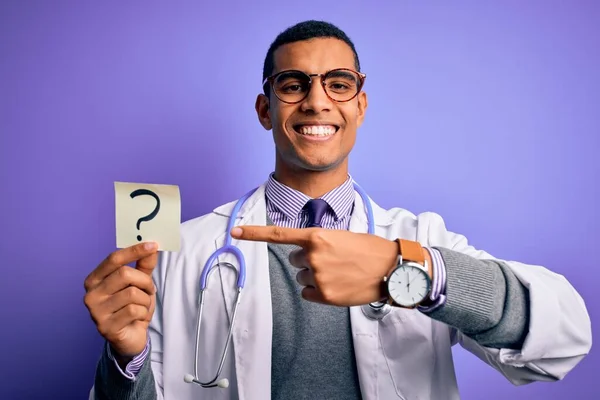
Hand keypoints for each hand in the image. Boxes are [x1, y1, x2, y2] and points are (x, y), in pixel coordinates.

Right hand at [83, 242, 158, 358]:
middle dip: (144, 281)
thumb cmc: (132, 307)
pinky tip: (138, 318)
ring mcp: (95, 311)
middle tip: (150, 289)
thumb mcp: (139, 284)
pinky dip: (143, 313)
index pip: (113, 259)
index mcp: (95, 279)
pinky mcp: (105, 327)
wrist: (130, 338)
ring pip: (132, 293)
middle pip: (125, 274)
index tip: (152, 245)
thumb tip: (152, 247)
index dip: (134, 251)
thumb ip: (144, 265)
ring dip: (145, 300)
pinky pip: (133, 311)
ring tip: (142, 306)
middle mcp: (91, 294)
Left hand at [231, 226, 397, 305]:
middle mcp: (313, 256)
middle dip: (309, 259)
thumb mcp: (342, 237)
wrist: (391, 269)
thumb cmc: (369, 250)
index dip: (254, 233)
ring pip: (302, 277)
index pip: (278, 235)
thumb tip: (304, 256)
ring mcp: (318, 277)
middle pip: (295, 259)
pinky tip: (337, 285)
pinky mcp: (325, 295)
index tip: (235, 230)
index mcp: (317, 236)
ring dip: (316, 275)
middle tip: (334, 259)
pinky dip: (318, 291)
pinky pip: (308, 293)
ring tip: (340, 272)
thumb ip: (319, 243)